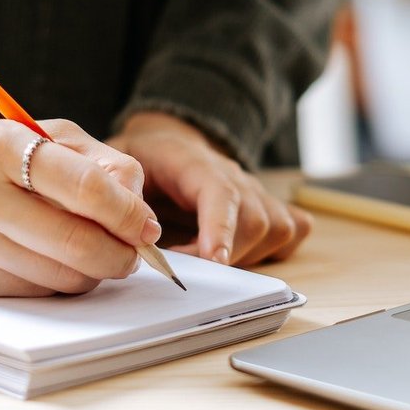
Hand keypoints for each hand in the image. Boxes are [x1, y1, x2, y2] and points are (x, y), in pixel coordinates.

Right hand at [0, 121, 160, 296]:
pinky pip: (30, 293)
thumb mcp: (39, 136)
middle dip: (120, 255)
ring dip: (91, 273)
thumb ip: (98, 163)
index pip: (83, 187)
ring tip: (91, 254)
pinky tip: (49, 263)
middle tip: (133, 253)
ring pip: (58, 278)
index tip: (148, 227)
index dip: (128, 214)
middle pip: (75, 242)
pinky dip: (55, 284)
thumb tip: (140, 210)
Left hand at [108, 111, 310, 266]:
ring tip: (206, 261)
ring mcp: (254, 192)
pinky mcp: (267, 208)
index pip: (220, 192)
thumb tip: (131, 224)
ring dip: (246, 257)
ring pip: (276, 229)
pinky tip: (242, 256)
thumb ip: (120, 185)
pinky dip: (274, 252)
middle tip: (185, 267)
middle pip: (255, 219)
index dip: (220, 227)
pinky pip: (292, 232)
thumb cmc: (145, 156)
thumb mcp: (117, 158)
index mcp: (196, 162)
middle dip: (226, 255)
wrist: (170, 142)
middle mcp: (235, 177)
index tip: (214, 260)